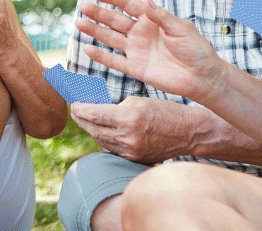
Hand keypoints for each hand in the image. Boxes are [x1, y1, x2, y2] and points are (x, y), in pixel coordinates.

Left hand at [70, 95, 205, 163]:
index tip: (72, 103)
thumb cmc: (165, 111)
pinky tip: (99, 131)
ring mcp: (131, 152)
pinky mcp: (134, 159)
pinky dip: (103, 139)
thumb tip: (93, 108)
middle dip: (81, 119)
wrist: (189, 133)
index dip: (79, 108)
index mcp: (129, 119)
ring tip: (83, 119)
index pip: (94, 114)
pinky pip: (111, 149)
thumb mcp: (138, 101)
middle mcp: (128, 138)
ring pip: (100, 140)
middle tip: (74, 110)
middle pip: (93, 129)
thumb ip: (115, 106)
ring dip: (90, 129)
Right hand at [76, 0, 225, 103]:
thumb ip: (162, 17)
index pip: (128, 4)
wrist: (202, 77)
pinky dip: (101, 56)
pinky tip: (87, 48)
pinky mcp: (135, 68)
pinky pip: (115, 61)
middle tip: (83, 6)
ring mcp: (136, 50)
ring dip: (95, 30)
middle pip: (114, 19)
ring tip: (79, 23)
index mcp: (151, 18)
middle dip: (98, 12)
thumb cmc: (196, 50)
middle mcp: (140, 32)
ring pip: (110, 38)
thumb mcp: (182, 29)